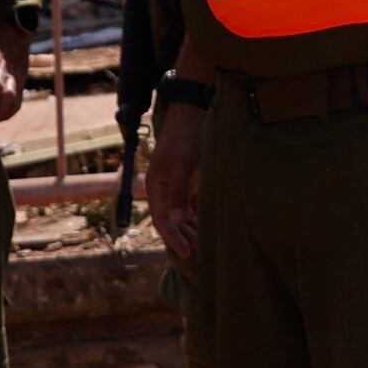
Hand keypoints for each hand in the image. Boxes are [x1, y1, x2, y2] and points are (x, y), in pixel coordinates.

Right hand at [143, 103, 206, 262]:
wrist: (193, 114)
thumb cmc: (185, 138)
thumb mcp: (183, 165)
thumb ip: (180, 192)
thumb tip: (176, 220)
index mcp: (156, 188)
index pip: (162, 221)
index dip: (173, 238)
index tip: (188, 252)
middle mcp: (165, 190)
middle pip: (171, 221)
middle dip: (183, 237)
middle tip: (200, 253)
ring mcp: (177, 187)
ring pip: (182, 216)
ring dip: (192, 229)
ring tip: (206, 244)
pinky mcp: (190, 182)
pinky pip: (192, 206)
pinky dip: (199, 217)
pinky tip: (210, 226)